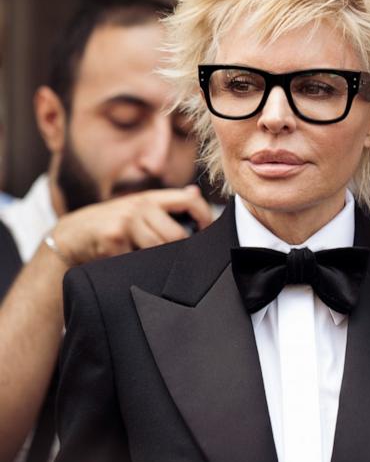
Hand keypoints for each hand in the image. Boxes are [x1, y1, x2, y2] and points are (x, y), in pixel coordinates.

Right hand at [47, 186, 213, 266]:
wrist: (70, 236)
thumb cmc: (109, 226)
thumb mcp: (136, 209)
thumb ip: (164, 206)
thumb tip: (195, 193)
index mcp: (150, 199)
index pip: (189, 200)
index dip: (205, 217)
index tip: (207, 233)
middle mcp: (140, 206)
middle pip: (177, 234)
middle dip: (179, 252)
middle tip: (176, 262)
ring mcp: (126, 221)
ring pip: (159, 249)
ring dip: (155, 262)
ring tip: (144, 262)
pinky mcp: (113, 238)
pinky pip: (136, 261)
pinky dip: (133, 268)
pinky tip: (123, 263)